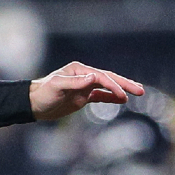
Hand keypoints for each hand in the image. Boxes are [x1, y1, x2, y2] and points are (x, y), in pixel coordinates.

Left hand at [28, 62, 144, 120]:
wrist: (33, 104)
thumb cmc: (43, 93)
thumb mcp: (57, 86)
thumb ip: (76, 82)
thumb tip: (94, 77)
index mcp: (79, 70)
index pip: (101, 77)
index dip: (113, 85)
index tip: (122, 95)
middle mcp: (84, 76)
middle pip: (109, 79)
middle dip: (125, 84)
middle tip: (140, 90)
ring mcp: (84, 86)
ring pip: (107, 87)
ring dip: (121, 90)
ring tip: (137, 93)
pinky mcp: (82, 97)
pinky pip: (100, 96)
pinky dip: (111, 98)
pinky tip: (121, 100)